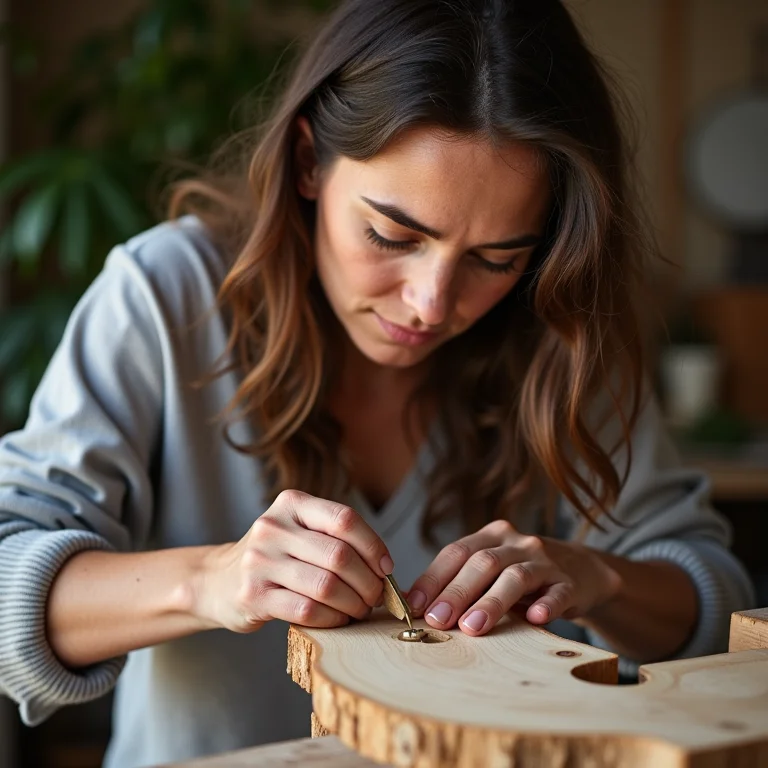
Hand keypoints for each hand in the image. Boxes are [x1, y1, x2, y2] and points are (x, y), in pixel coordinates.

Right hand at [195, 490, 392, 632]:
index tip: (386, 568)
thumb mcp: (298, 531)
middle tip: (377, 597)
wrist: (218, 581)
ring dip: (353, 603)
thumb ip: (336, 539)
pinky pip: (308, 610)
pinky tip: (338, 619)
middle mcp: (272, 527)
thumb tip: (385, 569)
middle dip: (368, 581)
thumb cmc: (275, 557)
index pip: (344, 520)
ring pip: (326, 585)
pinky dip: (332, 618)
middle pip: (339, 555)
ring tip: (360, 610)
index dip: (374, 546)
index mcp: (292, 503)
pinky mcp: (253, 596)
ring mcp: (260, 561)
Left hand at [406, 520, 621, 635]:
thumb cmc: (520, 576)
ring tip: (472, 627)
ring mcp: (545, 561)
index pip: (456, 552)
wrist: (580, 571)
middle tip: (437, 620)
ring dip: (492, 602)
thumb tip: (411, 603)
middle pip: (482, 562)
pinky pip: (558, 592)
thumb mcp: (489, 571)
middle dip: (456, 592)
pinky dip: (547, 604)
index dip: (434, 578)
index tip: (415, 605)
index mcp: (490, 536)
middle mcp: (516, 542)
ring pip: (515, 576)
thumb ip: (457, 582)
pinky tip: (535, 618)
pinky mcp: (570, 582)